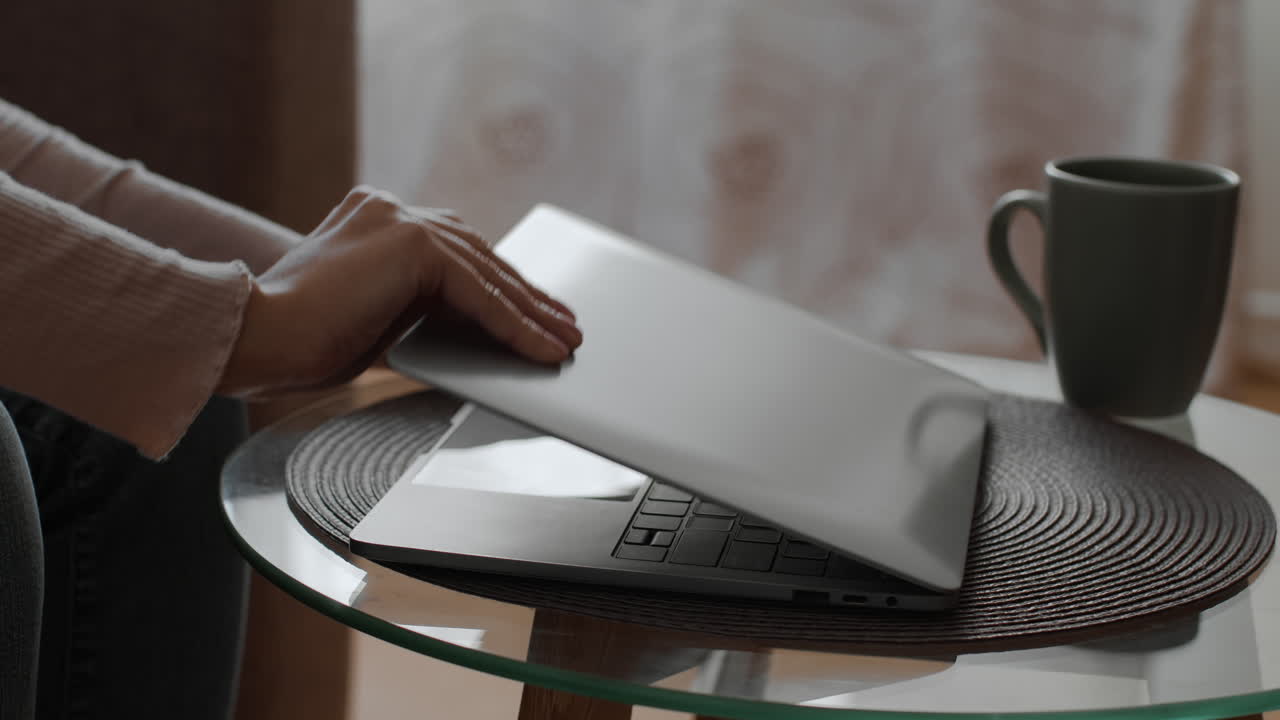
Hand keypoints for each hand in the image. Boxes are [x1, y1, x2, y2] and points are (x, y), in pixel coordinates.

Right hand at [216, 186, 581, 396]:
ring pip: (486, 273)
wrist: (257, 340)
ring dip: (530, 313)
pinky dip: (513, 324)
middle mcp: (391, 209)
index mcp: (377, 220)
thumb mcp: (375, 320)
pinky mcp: (411, 242)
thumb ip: (419, 309)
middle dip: (526, 298)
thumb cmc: (300, 344)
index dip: (501, 287)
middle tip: (564, 328)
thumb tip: (470, 331)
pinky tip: (540, 348)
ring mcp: (400, 218)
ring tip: (563, 343)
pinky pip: (479, 291)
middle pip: (479, 257)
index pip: (456, 253)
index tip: (535, 313)